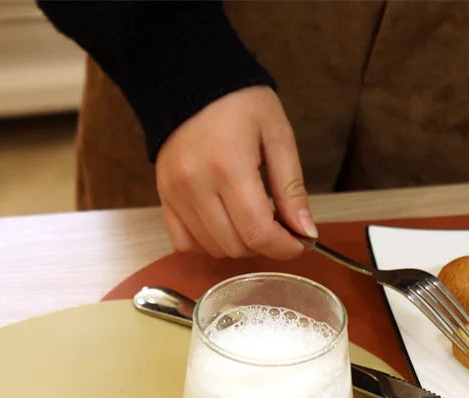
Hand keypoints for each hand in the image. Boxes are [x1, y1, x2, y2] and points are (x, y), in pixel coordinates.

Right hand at [155, 86, 316, 259]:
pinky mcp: (163, 196)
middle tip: (279, 225)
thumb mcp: (278, 137)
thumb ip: (292, 189)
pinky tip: (225, 224)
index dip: (285, 248)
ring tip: (253, 218)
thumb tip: (305, 232)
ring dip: (241, 245)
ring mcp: (175, 193)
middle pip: (237, 246)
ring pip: (214, 248)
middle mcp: (196, 185)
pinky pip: (185, 242)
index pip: (258, 233)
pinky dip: (209, 243)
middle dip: (266, 245)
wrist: (190, 79)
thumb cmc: (240, 103)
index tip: (300, 242)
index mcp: (228, 167)